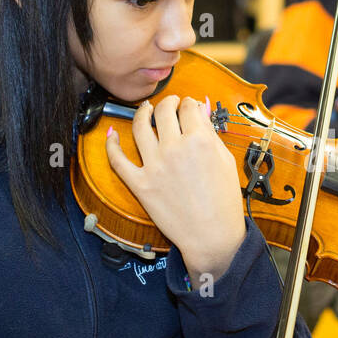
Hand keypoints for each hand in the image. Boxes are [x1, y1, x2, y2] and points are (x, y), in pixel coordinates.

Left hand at [105, 94, 246, 279]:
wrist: (212, 235)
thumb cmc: (224, 202)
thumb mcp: (226, 161)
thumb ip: (211, 133)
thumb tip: (200, 111)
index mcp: (200, 141)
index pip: (189, 107)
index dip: (188, 102)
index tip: (188, 104)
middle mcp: (174, 148)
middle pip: (164, 111)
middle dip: (168, 102)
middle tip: (170, 103)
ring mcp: (154, 166)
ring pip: (139, 126)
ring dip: (141, 112)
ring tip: (145, 109)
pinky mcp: (140, 184)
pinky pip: (118, 160)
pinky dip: (112, 145)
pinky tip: (112, 135)